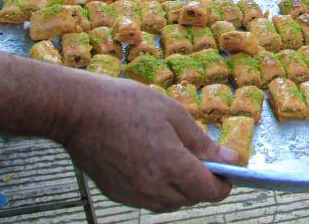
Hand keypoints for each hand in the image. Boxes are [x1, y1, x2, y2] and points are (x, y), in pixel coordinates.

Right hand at [58, 76, 232, 211]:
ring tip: (179, 164)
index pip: (208, 191)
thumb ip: (202, 142)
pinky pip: (146, 201)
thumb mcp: (173, 114)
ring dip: (180, 191)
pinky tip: (155, 168)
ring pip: (168, 203)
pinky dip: (158, 191)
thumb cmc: (126, 105)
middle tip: (204, 163)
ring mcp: (132, 193)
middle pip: (190, 199)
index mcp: (172, 165)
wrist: (79, 111)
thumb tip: (229, 158)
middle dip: (202, 186)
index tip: (228, 175)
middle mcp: (153, 186)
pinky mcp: (116, 193)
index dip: (223, 186)